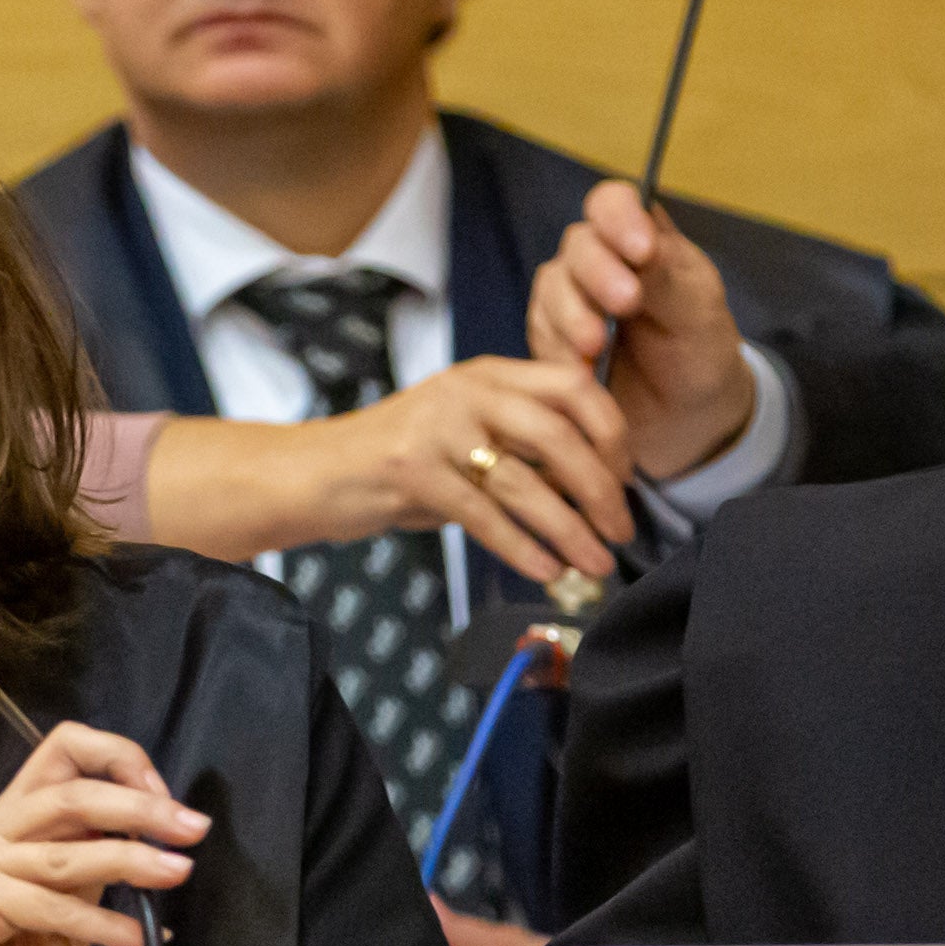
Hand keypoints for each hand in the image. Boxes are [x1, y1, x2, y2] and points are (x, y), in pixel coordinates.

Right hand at [0, 721, 206, 945]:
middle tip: (193, 828)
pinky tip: (136, 940)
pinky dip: (102, 923)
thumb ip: (84, 883)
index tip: (166, 801)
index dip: (120, 764)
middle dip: (142, 805)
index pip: (61, 757)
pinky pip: (54, 904)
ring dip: (134, 858)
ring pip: (69, 847)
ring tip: (177, 873)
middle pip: (71, 789)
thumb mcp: (55, 928)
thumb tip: (143, 853)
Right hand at [321, 355, 638, 585]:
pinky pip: (486, 518)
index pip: (573, 386)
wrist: (317, 472)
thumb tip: (597, 484)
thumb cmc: (400, 458)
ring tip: (597, 564)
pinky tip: (548, 571)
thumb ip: (521, 440)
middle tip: (622, 529)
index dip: (612, 432)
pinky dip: (525, 549)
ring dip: (570, 530)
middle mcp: (466, 392)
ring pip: (525, 483)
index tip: (627, 477)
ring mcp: (437, 430)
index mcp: (488, 374)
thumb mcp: (465, 429)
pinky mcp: (413, 473)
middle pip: (559, 433)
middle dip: (601, 488)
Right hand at [529, 180, 758, 481]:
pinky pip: (541, 337)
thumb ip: (666, 276)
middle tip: (626, 303)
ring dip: (573, 318)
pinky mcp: (551, 339)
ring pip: (552, 290)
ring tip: (597, 348)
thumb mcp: (697, 310)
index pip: (612, 203)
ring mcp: (569, 298)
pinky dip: (560, 354)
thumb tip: (641, 245)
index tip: (642, 250)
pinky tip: (584, 373)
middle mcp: (597, 259)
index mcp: (639, 236)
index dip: (618, 218)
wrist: (687, 415)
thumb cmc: (699, 348)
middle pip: (578, 247)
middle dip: (598, 273)